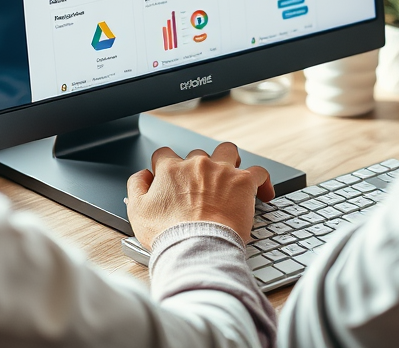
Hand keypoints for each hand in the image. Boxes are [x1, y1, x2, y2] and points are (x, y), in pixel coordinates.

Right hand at [126, 142, 274, 248]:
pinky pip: (259, 172)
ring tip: (230, 174)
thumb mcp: (137, 211)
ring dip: (229, 160)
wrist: (196, 247)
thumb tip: (142, 175)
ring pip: (228, 151)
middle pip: (197, 154)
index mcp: (171, 169)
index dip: (165, 165)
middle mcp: (197, 164)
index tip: (169, 177)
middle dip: (198, 167)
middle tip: (200, 187)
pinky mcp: (244, 183)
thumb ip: (136, 187)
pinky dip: (262, 180)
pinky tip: (263, 191)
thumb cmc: (168, 234)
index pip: (164, 155)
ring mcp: (222, 171)